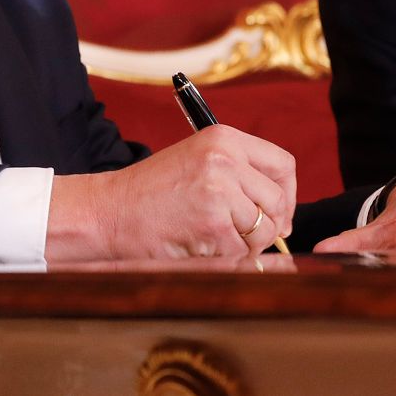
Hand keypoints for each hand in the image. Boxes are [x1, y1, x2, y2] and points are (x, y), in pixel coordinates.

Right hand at [47, 125, 296, 260]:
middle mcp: (226, 158)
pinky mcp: (213, 223)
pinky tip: (202, 247)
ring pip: (264, 228)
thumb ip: (238, 172)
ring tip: (218, 240)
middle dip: (270, 225)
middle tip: (251, 237)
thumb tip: (282, 208)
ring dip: (248, 244)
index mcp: (224, 138)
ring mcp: (220, 190)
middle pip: (277, 199)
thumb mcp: (197, 161)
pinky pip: (242, 250)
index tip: (278, 212)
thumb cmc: (152, 192)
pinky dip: (228, 257)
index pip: (283, 164)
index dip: (287, 193)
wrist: (109, 212)